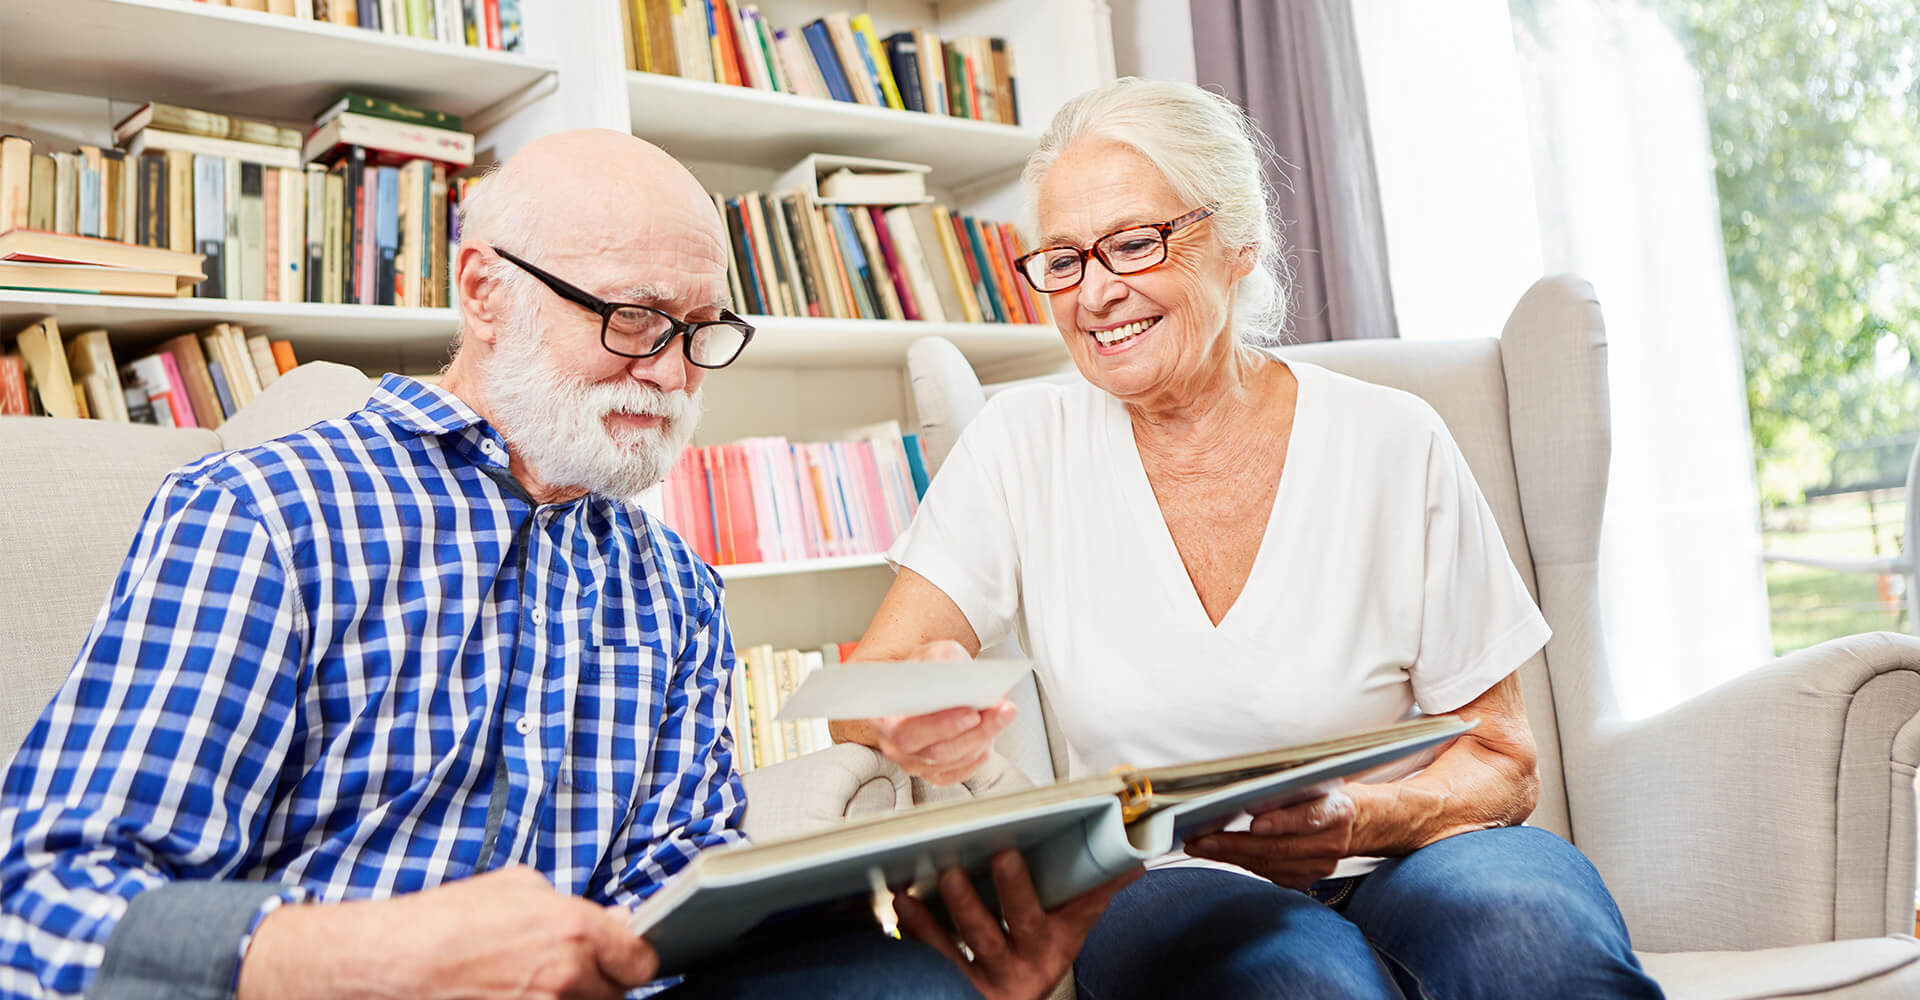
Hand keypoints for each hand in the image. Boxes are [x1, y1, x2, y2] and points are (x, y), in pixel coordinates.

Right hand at [238, 866, 658, 999]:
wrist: (396, 963)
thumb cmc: (450, 920)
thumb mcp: (520, 886)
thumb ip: (576, 907)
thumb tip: (612, 922)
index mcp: (577, 930)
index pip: (641, 961)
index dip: (631, 960)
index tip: (621, 959)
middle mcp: (569, 976)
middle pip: (617, 995)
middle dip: (601, 983)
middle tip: (571, 972)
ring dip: (575, 999)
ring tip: (535, 984)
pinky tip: (520, 995)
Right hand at [862, 640, 1016, 785]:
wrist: (926, 684)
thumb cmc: (924, 671)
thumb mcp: (935, 654)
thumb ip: (948, 662)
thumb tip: (970, 681)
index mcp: (882, 716)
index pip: (906, 732)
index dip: (940, 726)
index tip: (971, 713)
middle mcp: (894, 746)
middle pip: (936, 752)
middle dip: (974, 732)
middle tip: (1000, 710)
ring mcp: (914, 763)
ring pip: (955, 760)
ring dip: (984, 737)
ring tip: (1004, 712)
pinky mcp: (935, 772)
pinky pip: (963, 770)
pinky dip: (982, 750)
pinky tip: (992, 730)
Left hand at [895, 850, 1139, 999]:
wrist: (1011, 999)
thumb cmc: (1037, 955)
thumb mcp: (1069, 930)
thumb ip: (1095, 893)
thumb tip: (1134, 859)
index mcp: (1056, 944)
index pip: (1075, 910)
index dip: (1077, 884)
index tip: (1057, 853)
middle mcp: (1026, 962)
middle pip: (1021, 923)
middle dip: (1015, 890)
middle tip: (1005, 855)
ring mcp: (991, 977)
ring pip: (975, 941)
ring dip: (959, 906)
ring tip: (944, 875)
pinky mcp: (958, 987)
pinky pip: (938, 956)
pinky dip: (920, 928)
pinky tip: (904, 901)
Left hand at [1184, 786, 1355, 890]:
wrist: (1354, 822)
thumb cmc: (1323, 793)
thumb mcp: (1314, 780)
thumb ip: (1288, 787)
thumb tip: (1248, 793)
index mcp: (1337, 810)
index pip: (1308, 818)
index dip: (1281, 822)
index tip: (1253, 823)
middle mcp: (1332, 842)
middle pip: (1280, 847)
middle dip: (1236, 844)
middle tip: (1202, 839)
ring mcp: (1321, 865)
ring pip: (1271, 864)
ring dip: (1231, 856)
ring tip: (1200, 846)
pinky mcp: (1307, 878)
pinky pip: (1270, 873)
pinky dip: (1242, 863)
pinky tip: (1219, 854)